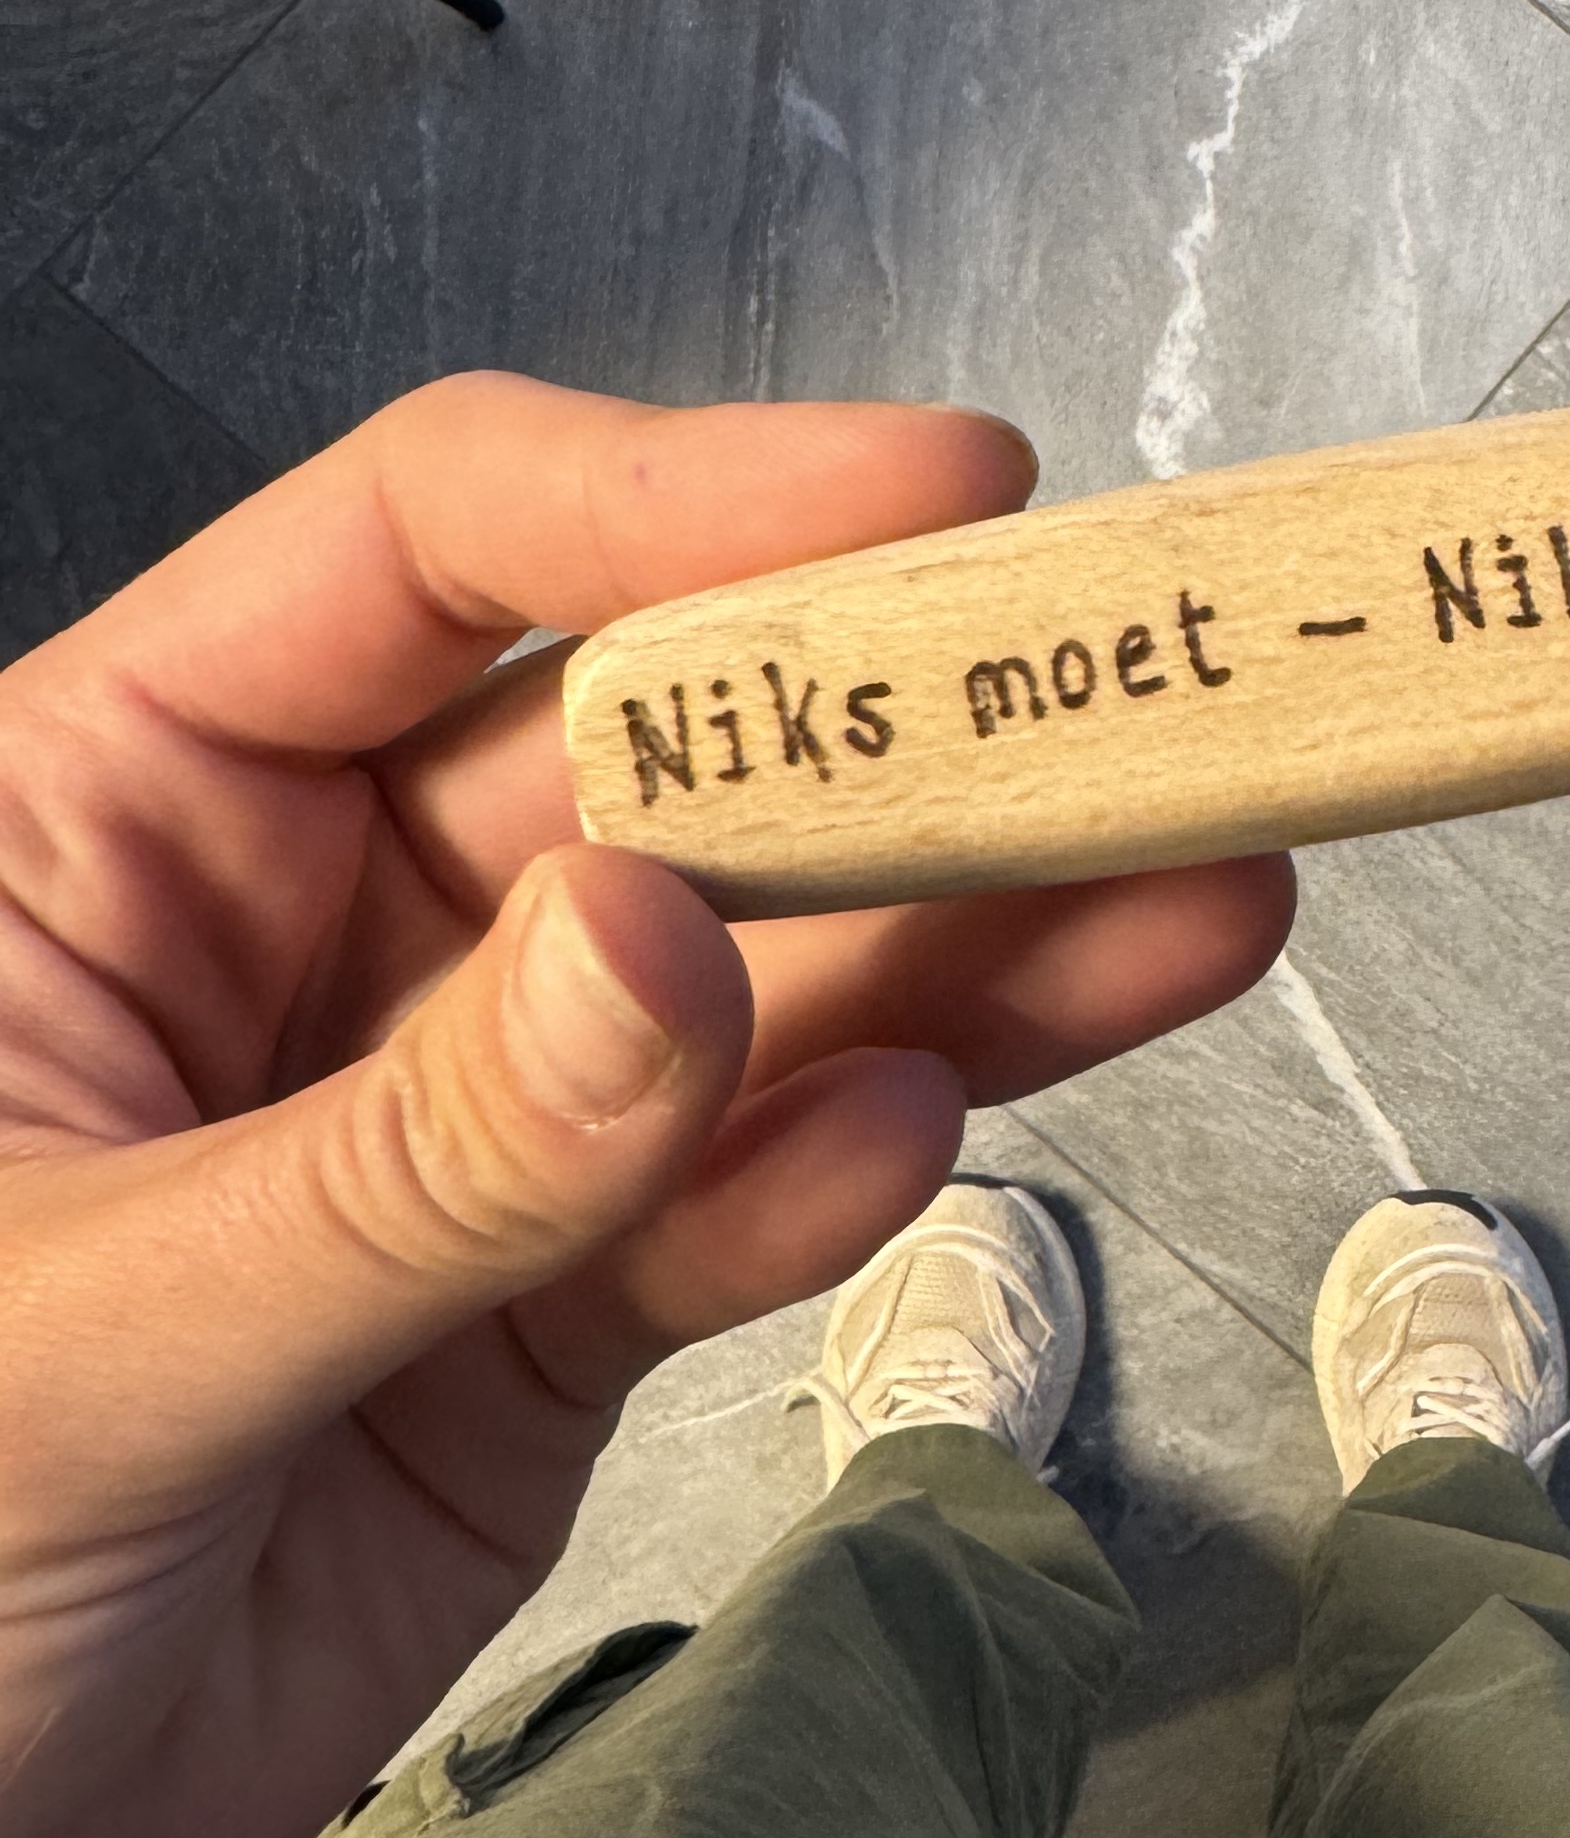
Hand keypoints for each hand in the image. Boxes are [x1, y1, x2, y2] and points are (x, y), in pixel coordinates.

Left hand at [0, 378, 1291, 1837]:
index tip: (938, 500)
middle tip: (1145, 711)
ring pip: (749, 987)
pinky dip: (837, 1178)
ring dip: (970, 944)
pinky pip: (725, 1213)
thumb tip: (667, 946)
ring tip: (1191, 893)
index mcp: (111, 821)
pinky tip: (927, 1138)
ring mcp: (449, 1129)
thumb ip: (404, 1154)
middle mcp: (301, 932)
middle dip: (901, 730)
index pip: (426, 557)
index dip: (690, 502)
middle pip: (654, 760)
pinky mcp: (546, 1328)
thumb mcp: (83, 1337)